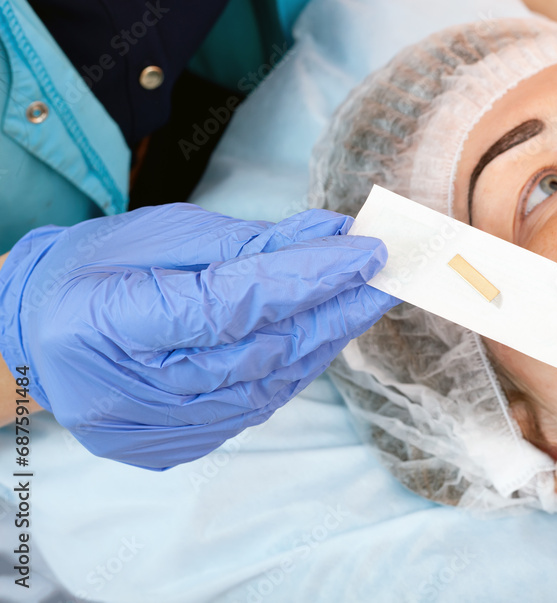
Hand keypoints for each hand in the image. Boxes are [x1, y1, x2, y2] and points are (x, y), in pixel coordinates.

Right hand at [0, 205, 398, 468]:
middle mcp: (131, 391)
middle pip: (261, 351)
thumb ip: (254, 241)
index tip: (369, 250)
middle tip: (394, 276)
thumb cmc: (103, 266)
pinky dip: (298, 367)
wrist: (41, 330)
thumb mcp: (169, 233)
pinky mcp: (176, 445)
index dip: (308, 277)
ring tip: (368, 299)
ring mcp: (153, 429)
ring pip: (269, 385)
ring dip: (327, 339)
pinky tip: (327, 334)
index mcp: (109, 322)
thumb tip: (336, 233)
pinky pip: (257, 405)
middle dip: (338, 308)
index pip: (232, 303)